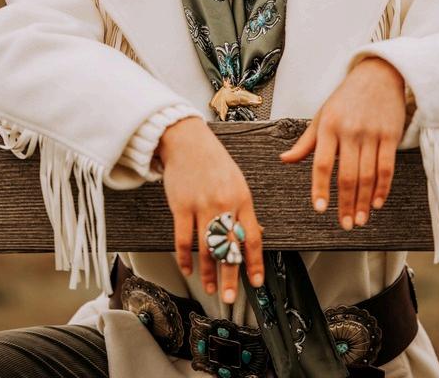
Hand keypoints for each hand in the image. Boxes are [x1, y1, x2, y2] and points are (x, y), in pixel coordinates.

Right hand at [156, 117, 264, 303]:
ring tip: (210, 287)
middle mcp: (224, 204)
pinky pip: (183, 239)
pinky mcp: (181, 206)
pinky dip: (185, 258)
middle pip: (229, 247)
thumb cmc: (213, 161)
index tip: (256, 281)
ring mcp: (201, 205)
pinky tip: (188, 268)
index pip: (251, 237)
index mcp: (242, 198)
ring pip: (206, 247)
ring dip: (208, 272)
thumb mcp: (238, 181)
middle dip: (230, 276)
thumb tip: (257, 233)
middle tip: (229, 297)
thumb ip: (245, 209)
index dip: (254, 262)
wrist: (187, 140)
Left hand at [279, 57, 405, 229]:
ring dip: (363, 201)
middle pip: (346, 174)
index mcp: (327, 126)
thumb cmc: (345, 98)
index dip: (320, 187)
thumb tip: (284, 159)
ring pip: (367, 175)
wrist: (377, 75)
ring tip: (359, 220)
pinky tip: (377, 203)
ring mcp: (371, 133)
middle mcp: (348, 131)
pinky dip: (382, 188)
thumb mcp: (321, 115)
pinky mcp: (390, 135)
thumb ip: (305, 142)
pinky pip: (386, 167)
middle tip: (344, 224)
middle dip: (345, 203)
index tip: (320, 209)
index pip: (321, 163)